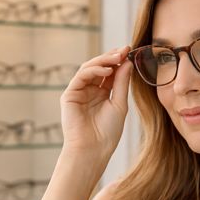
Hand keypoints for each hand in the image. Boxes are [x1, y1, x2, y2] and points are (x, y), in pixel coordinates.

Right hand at [59, 46, 131, 161]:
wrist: (93, 149)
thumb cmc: (107, 133)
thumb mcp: (120, 104)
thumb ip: (122, 83)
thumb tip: (127, 62)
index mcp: (102, 94)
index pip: (110, 72)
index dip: (119, 61)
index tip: (130, 51)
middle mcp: (89, 90)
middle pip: (99, 67)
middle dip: (112, 57)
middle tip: (124, 50)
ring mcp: (79, 91)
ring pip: (89, 68)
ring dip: (104, 60)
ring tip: (118, 57)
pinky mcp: (69, 94)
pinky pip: (81, 76)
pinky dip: (94, 70)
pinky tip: (107, 69)